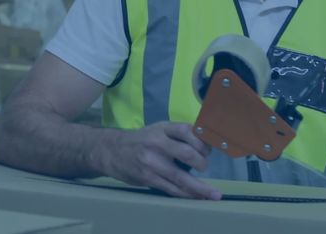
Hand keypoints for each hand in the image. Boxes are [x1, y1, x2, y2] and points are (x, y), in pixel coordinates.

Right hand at [93, 122, 221, 199]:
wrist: (111, 151)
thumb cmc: (140, 140)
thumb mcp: (157, 130)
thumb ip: (178, 135)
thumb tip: (206, 145)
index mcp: (162, 129)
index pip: (187, 130)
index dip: (202, 141)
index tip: (209, 148)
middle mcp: (157, 143)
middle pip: (187, 154)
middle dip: (202, 162)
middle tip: (204, 166)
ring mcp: (152, 162)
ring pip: (181, 177)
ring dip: (200, 187)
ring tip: (213, 194)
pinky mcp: (148, 178)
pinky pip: (171, 189)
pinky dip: (186, 194)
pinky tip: (196, 196)